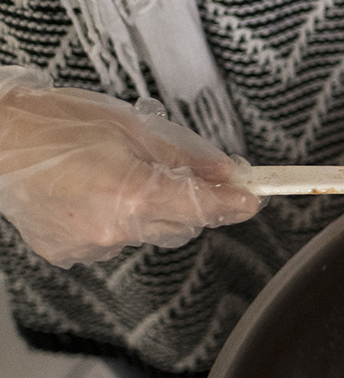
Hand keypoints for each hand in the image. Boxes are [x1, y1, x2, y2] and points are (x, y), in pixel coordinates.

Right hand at [0, 68, 259, 265]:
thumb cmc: (57, 124)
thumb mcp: (133, 127)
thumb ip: (183, 156)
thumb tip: (223, 171)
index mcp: (135, 194)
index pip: (203, 208)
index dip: (233, 203)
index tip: (251, 198)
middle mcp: (115, 228)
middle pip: (181, 224)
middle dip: (189, 200)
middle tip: (177, 171)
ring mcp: (89, 244)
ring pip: (147, 233)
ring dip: (149, 210)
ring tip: (118, 175)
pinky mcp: (67, 252)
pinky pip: (111, 240)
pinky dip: (114, 220)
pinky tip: (92, 194)